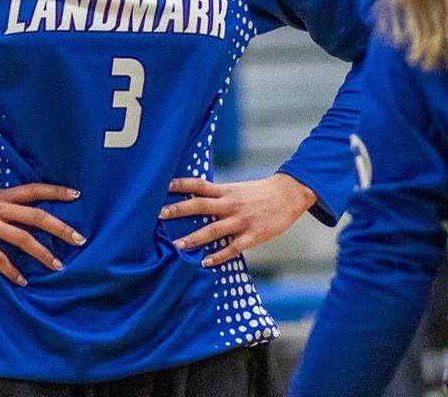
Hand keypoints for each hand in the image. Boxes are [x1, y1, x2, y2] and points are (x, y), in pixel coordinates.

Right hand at [0, 173, 82, 285]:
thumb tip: (12, 213)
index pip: (32, 189)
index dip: (55, 192)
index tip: (77, 195)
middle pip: (36, 215)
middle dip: (60, 228)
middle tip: (80, 239)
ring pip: (22, 238)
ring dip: (43, 253)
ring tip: (58, 266)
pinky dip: (12, 270)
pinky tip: (22, 280)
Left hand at [161, 174, 317, 268]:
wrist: (288, 194)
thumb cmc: (259, 193)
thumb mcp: (236, 189)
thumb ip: (217, 195)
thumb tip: (194, 198)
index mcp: (225, 191)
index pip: (198, 185)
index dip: (180, 184)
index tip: (162, 186)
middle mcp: (230, 204)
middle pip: (200, 205)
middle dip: (179, 210)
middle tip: (159, 214)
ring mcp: (242, 220)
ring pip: (213, 230)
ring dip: (194, 238)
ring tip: (177, 246)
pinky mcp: (253, 235)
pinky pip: (233, 247)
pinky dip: (219, 256)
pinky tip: (205, 262)